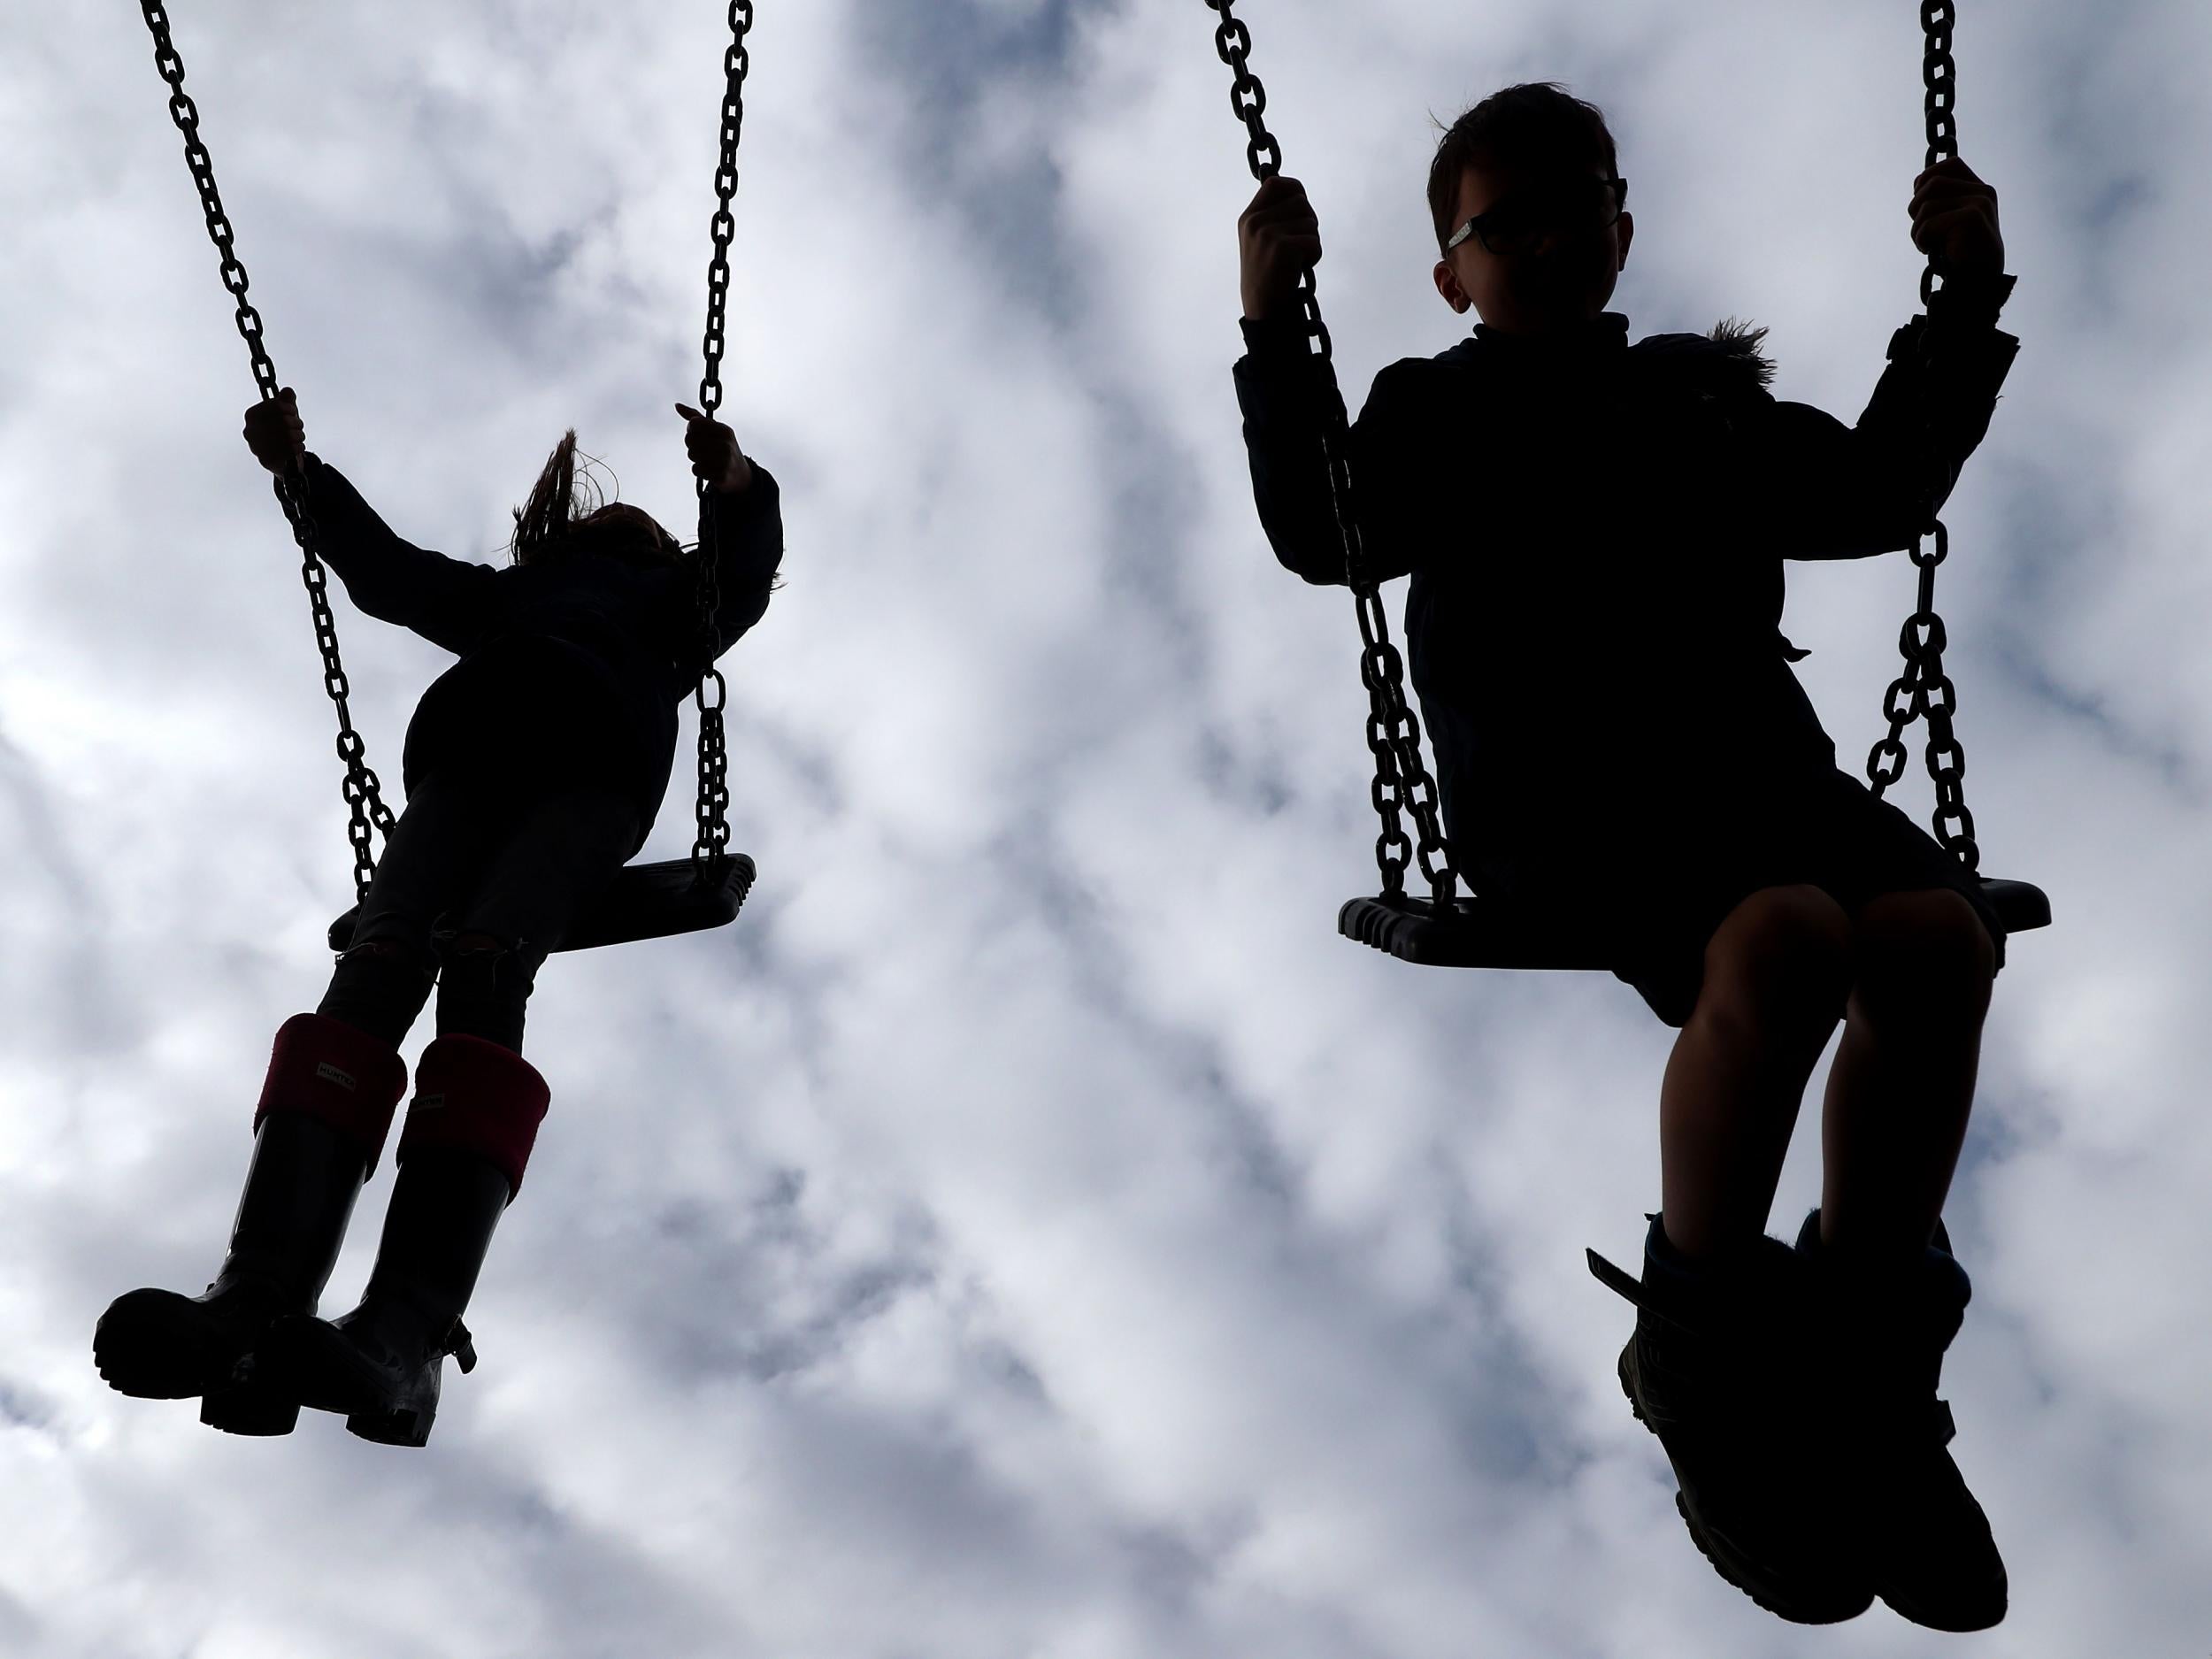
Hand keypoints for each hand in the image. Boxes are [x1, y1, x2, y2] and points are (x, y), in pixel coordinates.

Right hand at [243, 387, 306, 475]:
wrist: (281, 458)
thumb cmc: (282, 430)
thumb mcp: (285, 413)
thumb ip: (286, 400)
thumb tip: (288, 391)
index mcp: (251, 415)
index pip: (275, 406)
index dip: (288, 407)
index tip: (293, 411)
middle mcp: (250, 431)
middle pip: (284, 421)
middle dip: (296, 423)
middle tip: (299, 426)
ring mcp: (256, 447)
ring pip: (288, 436)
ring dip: (299, 435)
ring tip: (299, 437)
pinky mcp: (266, 461)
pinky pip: (290, 450)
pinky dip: (299, 447)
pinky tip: (298, 446)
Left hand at [674, 402, 751, 493]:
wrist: (740, 473)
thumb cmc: (723, 447)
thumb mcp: (715, 430)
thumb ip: (696, 417)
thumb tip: (677, 405)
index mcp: (725, 430)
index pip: (694, 423)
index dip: (691, 429)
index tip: (698, 434)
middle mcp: (726, 444)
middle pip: (690, 439)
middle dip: (691, 445)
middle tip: (702, 450)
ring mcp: (725, 461)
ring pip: (691, 455)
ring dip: (695, 459)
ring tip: (707, 460)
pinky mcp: (721, 476)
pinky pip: (696, 469)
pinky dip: (699, 471)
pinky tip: (709, 470)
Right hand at [1238, 174, 1321, 320]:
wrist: (1263, 310)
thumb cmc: (1269, 276)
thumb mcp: (1261, 240)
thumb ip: (1274, 216)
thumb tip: (1298, 193)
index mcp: (1248, 217)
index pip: (1275, 183)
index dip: (1295, 190)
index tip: (1301, 208)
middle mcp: (1254, 222)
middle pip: (1300, 201)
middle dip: (1308, 222)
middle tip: (1299, 245)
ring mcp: (1266, 234)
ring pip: (1311, 221)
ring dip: (1312, 242)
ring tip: (1297, 260)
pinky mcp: (1282, 247)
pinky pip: (1314, 241)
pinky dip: (1314, 256)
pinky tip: (1300, 268)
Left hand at [1910, 157, 2003, 272]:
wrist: (1976, 284)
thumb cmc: (1959, 255)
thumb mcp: (1950, 221)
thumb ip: (1941, 199)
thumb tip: (1919, 181)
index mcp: (1980, 189)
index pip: (1950, 164)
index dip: (1927, 179)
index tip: (1921, 205)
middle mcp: (1983, 192)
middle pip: (1931, 183)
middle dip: (1915, 208)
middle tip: (1923, 231)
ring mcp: (1979, 203)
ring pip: (1925, 204)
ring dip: (1917, 228)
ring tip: (1929, 244)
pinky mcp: (1971, 217)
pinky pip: (1927, 224)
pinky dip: (1921, 240)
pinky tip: (1933, 252)